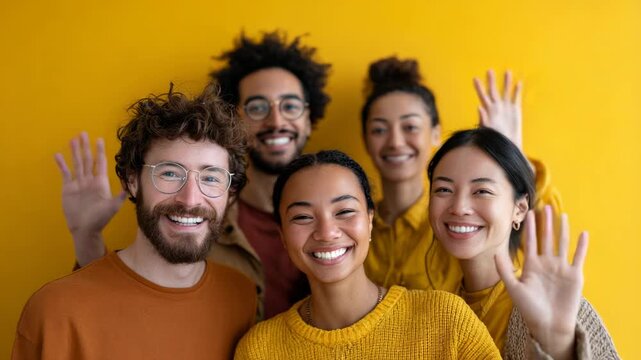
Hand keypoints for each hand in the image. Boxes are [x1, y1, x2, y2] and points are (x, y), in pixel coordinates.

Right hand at [55, 132, 125, 265]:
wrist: (85, 229)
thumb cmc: (100, 219)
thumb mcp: (112, 207)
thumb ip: (120, 196)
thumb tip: (129, 187)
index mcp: (101, 182)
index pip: (100, 163)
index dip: (99, 151)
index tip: (99, 139)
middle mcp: (90, 180)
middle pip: (87, 159)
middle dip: (85, 147)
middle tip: (83, 133)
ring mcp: (79, 183)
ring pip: (77, 164)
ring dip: (74, 152)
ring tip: (72, 140)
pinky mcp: (68, 189)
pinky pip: (65, 174)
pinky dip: (62, 165)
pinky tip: (58, 155)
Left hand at [473, 70, 522, 148]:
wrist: (506, 145)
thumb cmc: (494, 139)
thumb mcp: (486, 129)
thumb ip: (483, 118)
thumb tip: (479, 107)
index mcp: (489, 110)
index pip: (483, 96)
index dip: (479, 88)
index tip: (475, 79)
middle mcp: (497, 107)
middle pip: (493, 91)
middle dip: (491, 81)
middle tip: (489, 70)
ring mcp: (506, 108)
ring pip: (506, 92)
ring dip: (506, 82)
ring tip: (507, 71)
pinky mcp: (515, 111)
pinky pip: (516, 98)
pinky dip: (517, 90)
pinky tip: (518, 82)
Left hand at [495, 206, 587, 359]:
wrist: (548, 325)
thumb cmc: (529, 309)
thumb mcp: (514, 288)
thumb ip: (505, 269)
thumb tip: (496, 251)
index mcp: (531, 265)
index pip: (531, 241)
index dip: (530, 227)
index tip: (529, 213)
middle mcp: (546, 264)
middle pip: (546, 239)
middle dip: (546, 223)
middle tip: (545, 206)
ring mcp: (560, 268)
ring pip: (561, 244)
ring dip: (562, 229)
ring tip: (562, 214)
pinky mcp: (574, 275)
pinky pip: (578, 257)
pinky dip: (581, 246)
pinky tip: (582, 233)